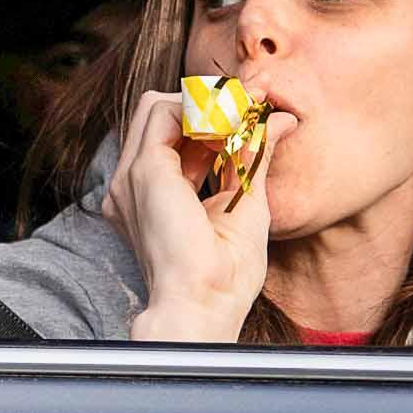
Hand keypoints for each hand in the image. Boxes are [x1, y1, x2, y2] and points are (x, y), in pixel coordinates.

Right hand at [101, 89, 295, 342]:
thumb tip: (280, 120)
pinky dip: (201, 111)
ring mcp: (131, 176)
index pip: (171, 134)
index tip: (252, 118)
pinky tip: (231, 129)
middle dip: (208, 106)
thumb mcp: (246, 202)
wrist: (204, 306)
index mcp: (149, 195)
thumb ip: (253, 157)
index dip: (212, 119)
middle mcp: (132, 183)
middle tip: (249, 115)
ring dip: (205, 106)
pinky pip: (165, 113)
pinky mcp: (144, 171)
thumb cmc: (224, 276)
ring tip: (242, 126)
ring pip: (158, 106)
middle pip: (160, 113)